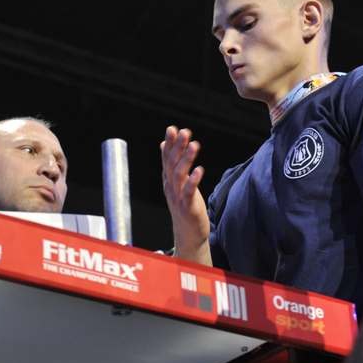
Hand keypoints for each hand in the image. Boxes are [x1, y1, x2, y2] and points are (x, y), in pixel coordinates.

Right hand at [160, 126, 210, 264]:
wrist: (188, 235)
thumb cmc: (184, 207)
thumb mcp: (176, 183)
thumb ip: (171, 163)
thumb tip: (163, 143)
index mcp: (168, 180)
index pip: (166, 158)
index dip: (170, 143)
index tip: (172, 128)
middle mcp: (171, 187)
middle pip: (172, 163)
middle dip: (177, 147)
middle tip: (184, 131)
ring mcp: (178, 197)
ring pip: (179, 175)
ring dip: (186, 159)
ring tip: (194, 145)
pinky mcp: (188, 207)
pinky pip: (188, 192)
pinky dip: (193, 181)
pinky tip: (199, 169)